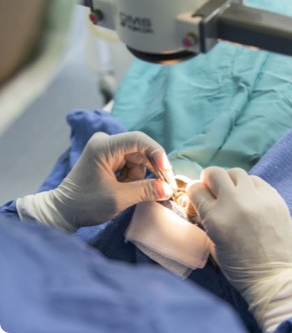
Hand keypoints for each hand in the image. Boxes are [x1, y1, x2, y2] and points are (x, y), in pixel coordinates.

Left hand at [17, 132, 174, 230]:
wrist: (63, 211)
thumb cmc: (86, 204)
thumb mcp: (118, 199)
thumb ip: (145, 191)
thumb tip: (168, 189)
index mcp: (103, 146)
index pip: (138, 140)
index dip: (156, 153)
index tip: (166, 171)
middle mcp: (106, 142)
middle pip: (141, 150)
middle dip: (153, 169)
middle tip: (165, 188)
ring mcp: (108, 149)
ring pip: (139, 159)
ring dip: (141, 177)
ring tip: (129, 193)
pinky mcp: (110, 158)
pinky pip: (132, 164)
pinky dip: (135, 178)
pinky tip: (127, 189)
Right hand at [187, 167, 291, 331]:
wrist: (276, 278)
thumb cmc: (240, 268)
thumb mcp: (213, 245)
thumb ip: (207, 219)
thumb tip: (203, 201)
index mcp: (215, 218)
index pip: (196, 189)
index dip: (195, 192)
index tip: (199, 196)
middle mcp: (235, 203)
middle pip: (215, 172)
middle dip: (210, 179)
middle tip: (214, 189)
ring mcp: (257, 198)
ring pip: (236, 172)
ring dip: (231, 181)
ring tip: (235, 194)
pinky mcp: (274, 197)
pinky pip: (256, 181)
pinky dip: (250, 187)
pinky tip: (252, 199)